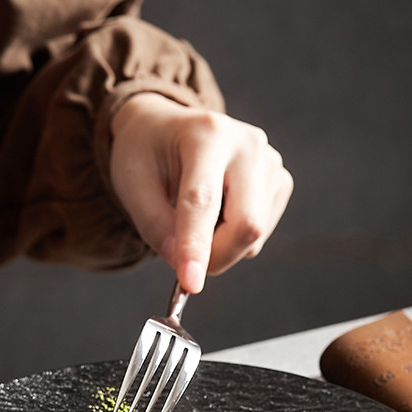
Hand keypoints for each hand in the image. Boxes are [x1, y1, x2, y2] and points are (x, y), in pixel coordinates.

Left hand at [109, 93, 292, 293]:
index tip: (190, 283)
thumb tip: (184, 266)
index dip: (196, 246)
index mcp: (205, 134)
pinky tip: (218, 213)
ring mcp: (269, 161)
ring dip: (222, 247)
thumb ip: (155, 226)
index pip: (203, 201)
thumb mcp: (132, 184)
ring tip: (195, 219)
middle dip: (216, 256)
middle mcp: (246, 143)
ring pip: (255, 234)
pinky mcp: (279, 180)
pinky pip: (261, 233)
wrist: (167, 128)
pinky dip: (235, 238)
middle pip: (247, 223)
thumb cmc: (147, 153)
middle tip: (187, 265)